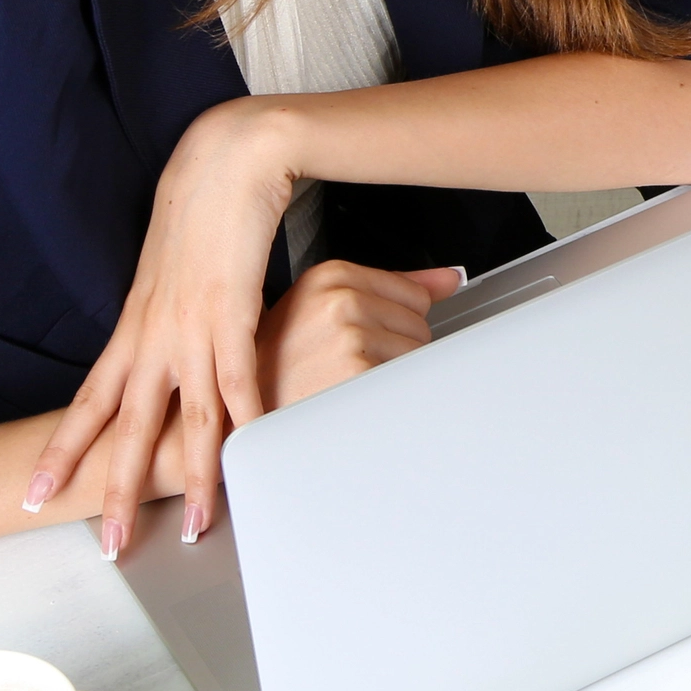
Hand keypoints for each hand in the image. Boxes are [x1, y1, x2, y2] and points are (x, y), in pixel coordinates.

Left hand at [25, 102, 296, 559]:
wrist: (224, 159)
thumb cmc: (203, 207)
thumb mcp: (172, 271)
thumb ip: (168, 312)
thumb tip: (175, 338)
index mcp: (133, 326)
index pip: (88, 401)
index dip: (62, 450)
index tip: (36, 493)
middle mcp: (152, 334)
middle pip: (125, 428)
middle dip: (114, 489)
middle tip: (107, 545)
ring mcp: (191, 326)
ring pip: (186, 420)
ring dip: (193, 477)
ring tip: (197, 527)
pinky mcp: (232, 311)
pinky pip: (238, 380)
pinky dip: (247, 421)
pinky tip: (253, 453)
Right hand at [257, 261, 453, 408]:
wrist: (241, 413)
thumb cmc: (276, 366)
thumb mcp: (321, 309)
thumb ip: (392, 288)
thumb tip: (449, 278)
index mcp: (330, 276)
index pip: (415, 294)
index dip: (393, 323)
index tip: (361, 336)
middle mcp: (339, 300)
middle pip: (420, 323)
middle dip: (393, 348)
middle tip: (344, 362)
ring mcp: (349, 336)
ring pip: (416, 353)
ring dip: (389, 372)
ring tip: (343, 379)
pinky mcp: (356, 371)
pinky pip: (405, 379)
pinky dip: (386, 394)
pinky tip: (349, 395)